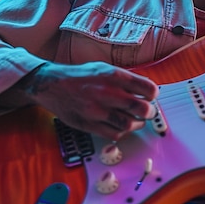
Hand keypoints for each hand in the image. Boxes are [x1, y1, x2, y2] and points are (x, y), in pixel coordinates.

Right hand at [22, 61, 158, 140]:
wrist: (52, 85)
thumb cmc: (81, 77)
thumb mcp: (105, 68)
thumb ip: (126, 79)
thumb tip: (147, 91)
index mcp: (114, 76)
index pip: (148, 89)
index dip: (153, 95)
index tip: (151, 97)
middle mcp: (107, 93)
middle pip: (142, 109)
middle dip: (149, 112)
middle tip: (147, 111)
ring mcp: (97, 111)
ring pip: (129, 125)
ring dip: (137, 124)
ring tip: (135, 119)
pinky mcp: (89, 124)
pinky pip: (114, 134)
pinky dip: (122, 132)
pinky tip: (120, 125)